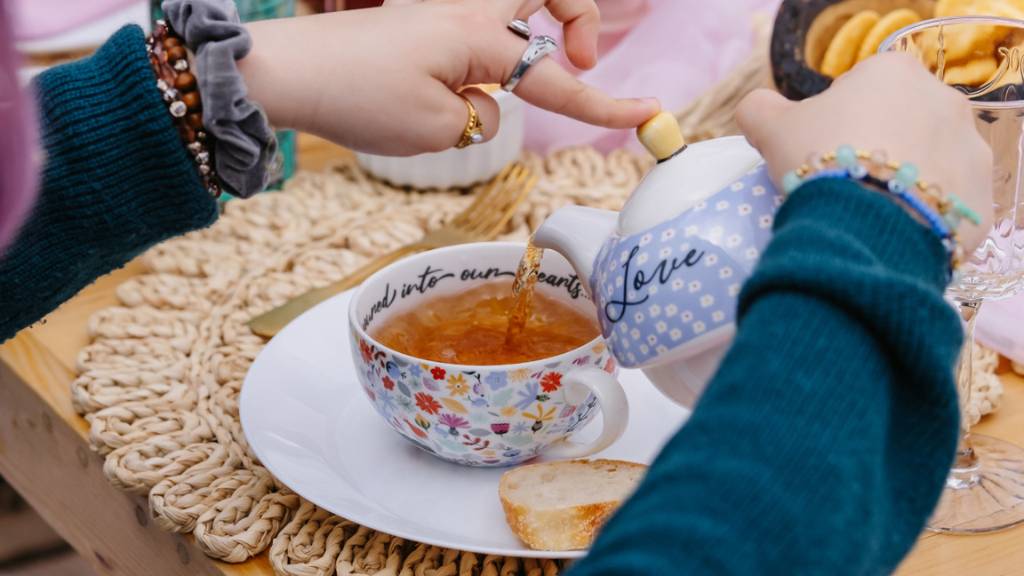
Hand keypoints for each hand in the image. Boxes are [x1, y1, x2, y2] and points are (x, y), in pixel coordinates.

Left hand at [239, 0, 659, 155]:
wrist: (286, 71)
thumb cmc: (357, 96)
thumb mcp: (434, 130)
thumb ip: (480, 115)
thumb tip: (483, 102)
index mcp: (480, 36)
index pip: (558, 80)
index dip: (605, 104)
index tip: (649, 117)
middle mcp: (467, 8)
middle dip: (580, 17)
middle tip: (583, 58)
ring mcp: (440, 6)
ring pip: (511, 0)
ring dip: (535, 23)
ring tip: (520, 72)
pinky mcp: (417, 16)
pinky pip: (475, 18)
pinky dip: (489, 42)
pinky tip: (458, 82)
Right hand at [736, 53, 992, 253]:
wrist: (864, 223)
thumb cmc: (819, 159)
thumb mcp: (771, 128)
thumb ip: (759, 110)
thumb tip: (755, 110)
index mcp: (894, 73)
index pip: (859, 90)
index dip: (832, 121)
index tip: (817, 149)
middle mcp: (944, 102)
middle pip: (897, 126)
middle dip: (872, 149)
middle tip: (838, 182)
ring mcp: (969, 153)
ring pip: (924, 166)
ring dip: (899, 182)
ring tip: (863, 210)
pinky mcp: (978, 201)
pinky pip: (942, 208)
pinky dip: (918, 218)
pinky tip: (887, 231)